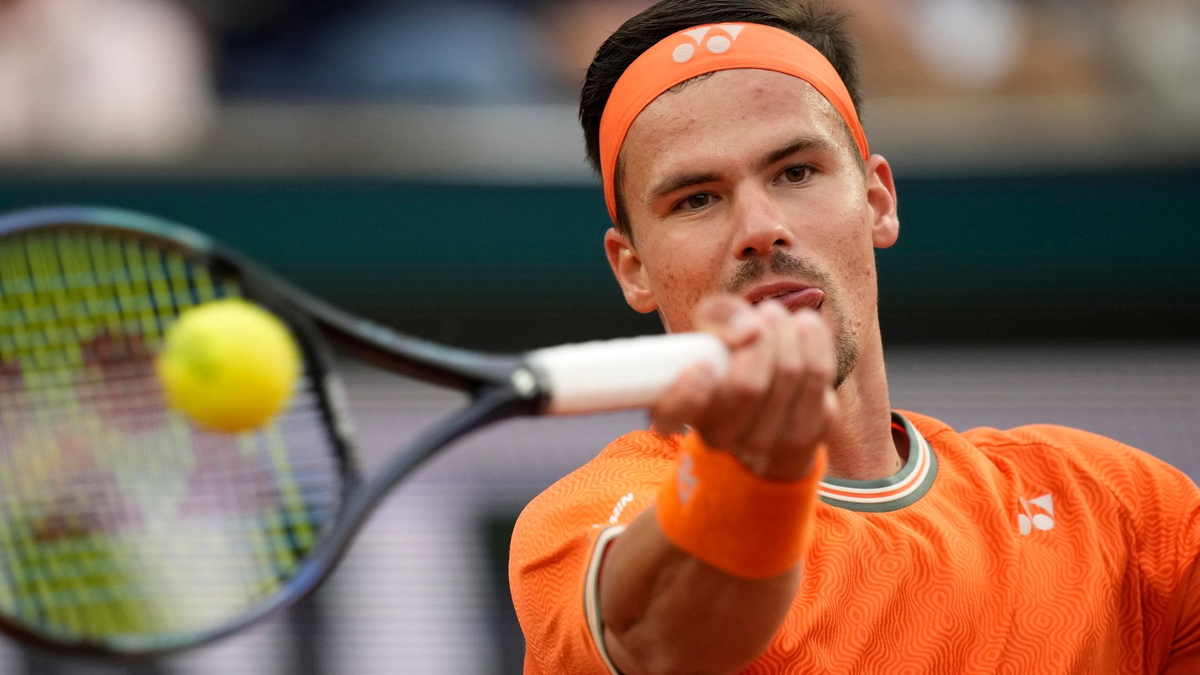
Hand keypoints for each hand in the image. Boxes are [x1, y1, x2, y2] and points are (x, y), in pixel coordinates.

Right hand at [651, 295, 837, 479]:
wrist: (771, 403)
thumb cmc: (730, 359)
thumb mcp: (712, 331)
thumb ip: (718, 316)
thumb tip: (747, 327)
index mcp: (679, 411)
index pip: (673, 415)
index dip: (687, 395)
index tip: (703, 366)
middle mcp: (718, 436)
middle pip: (748, 386)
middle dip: (762, 337)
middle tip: (763, 313)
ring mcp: (763, 441)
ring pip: (788, 373)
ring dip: (786, 332)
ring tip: (778, 316)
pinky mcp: (805, 434)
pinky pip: (817, 374)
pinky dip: (814, 340)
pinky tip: (805, 324)